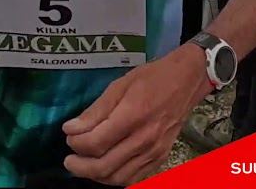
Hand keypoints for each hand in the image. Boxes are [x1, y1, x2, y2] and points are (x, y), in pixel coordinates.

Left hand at [63, 44, 213, 184]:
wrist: (187, 80)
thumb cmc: (152, 77)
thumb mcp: (120, 85)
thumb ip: (96, 110)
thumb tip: (72, 128)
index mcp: (132, 116)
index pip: (96, 143)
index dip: (76, 143)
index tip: (69, 135)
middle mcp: (144, 139)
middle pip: (104, 166)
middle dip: (80, 166)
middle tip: (69, 159)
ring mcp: (154, 151)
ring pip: (118, 177)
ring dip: (96, 175)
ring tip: (85, 164)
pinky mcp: (161, 157)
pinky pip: (134, 177)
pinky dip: (116, 177)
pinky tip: (106, 167)